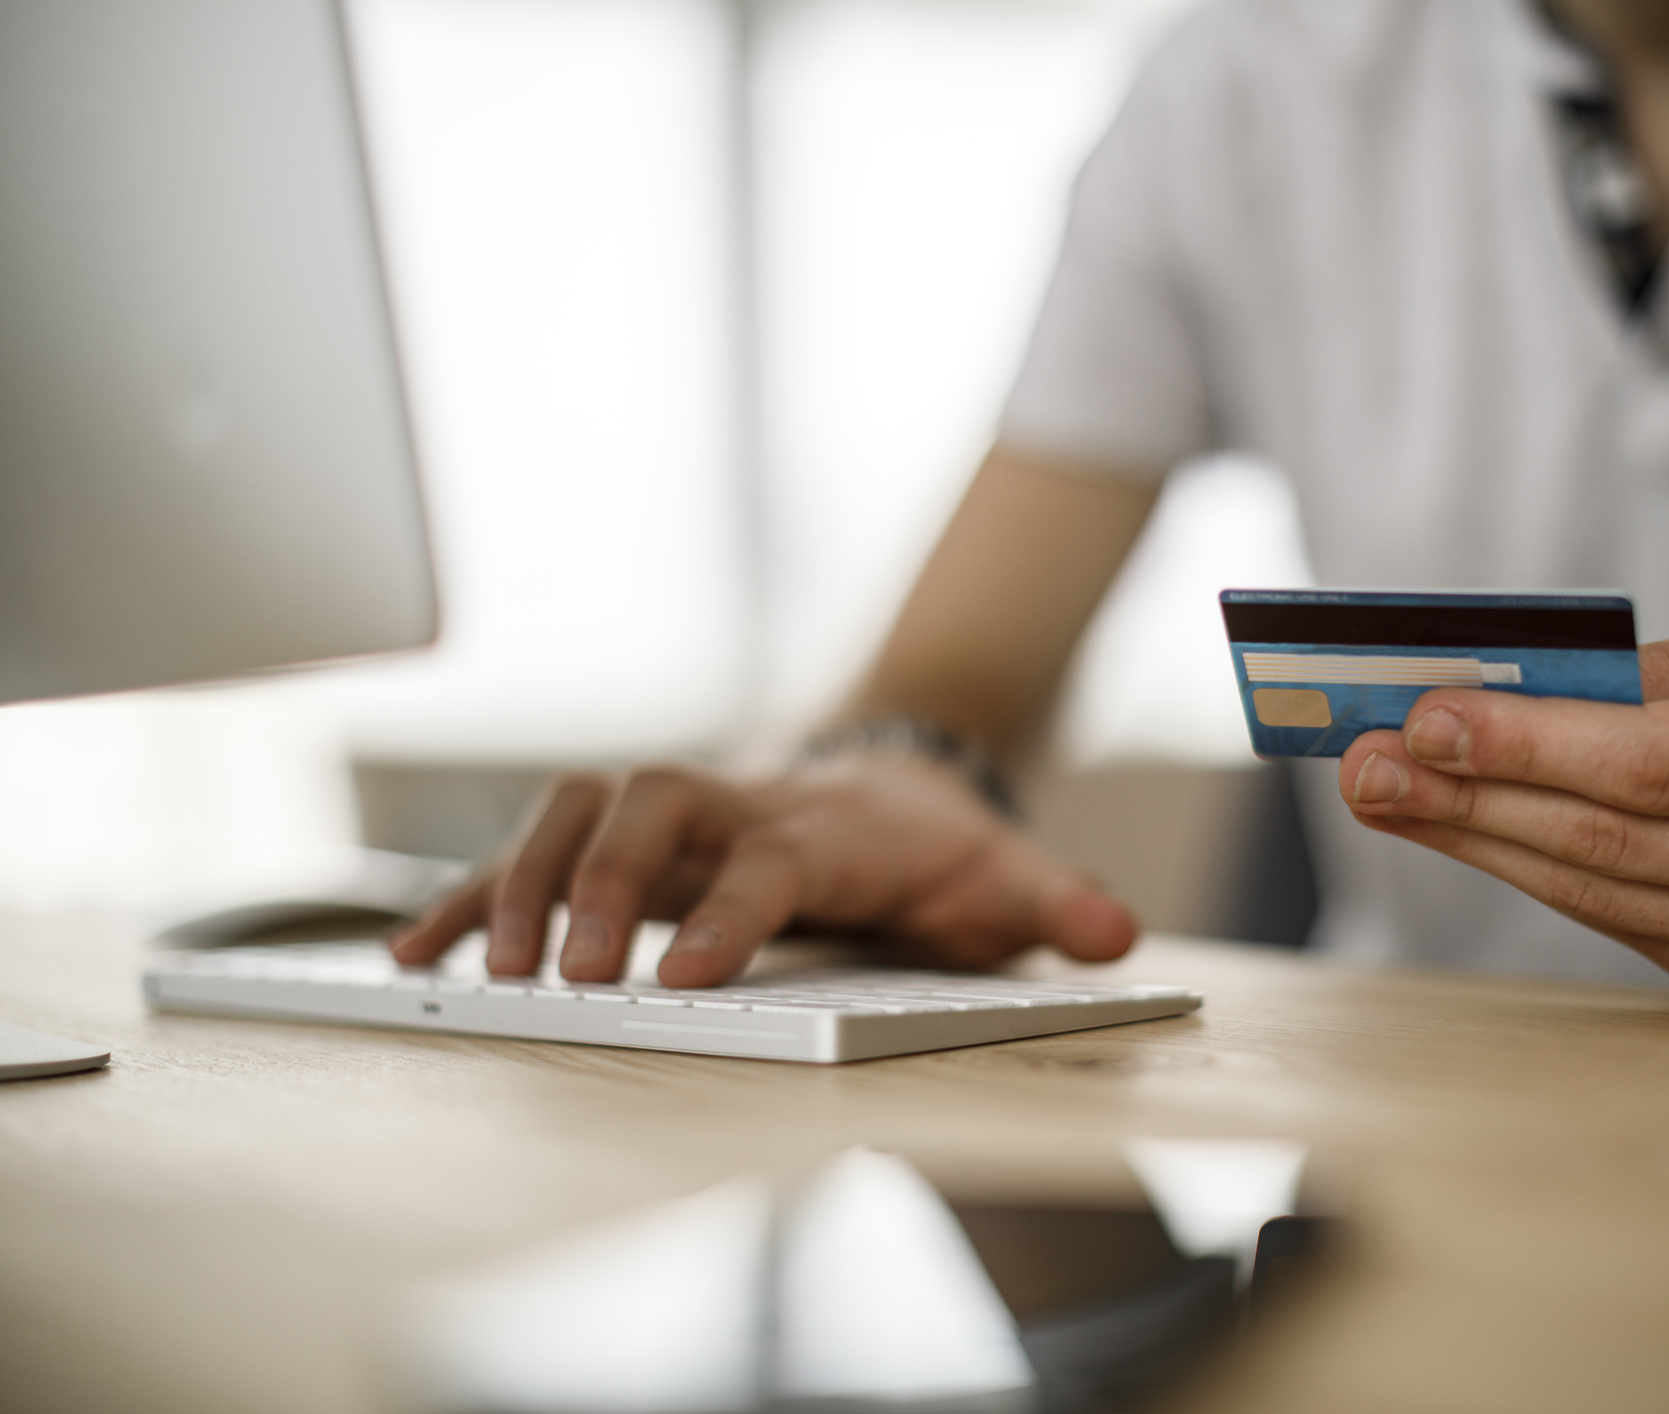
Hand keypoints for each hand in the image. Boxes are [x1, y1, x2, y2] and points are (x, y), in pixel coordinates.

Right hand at [389, 759, 1136, 986]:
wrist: (891, 780)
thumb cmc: (933, 844)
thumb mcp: (1003, 876)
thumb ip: (1054, 903)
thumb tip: (1114, 930)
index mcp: (826, 823)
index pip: (769, 857)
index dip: (728, 912)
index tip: (681, 977)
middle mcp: (738, 802)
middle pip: (653, 809)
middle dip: (606, 884)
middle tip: (574, 975)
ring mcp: (678, 813)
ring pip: (580, 810)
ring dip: (524, 881)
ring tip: (477, 967)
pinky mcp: (632, 839)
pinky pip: (539, 850)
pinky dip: (477, 894)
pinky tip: (423, 950)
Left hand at [1336, 618, 1668, 1002]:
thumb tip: (1532, 680)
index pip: (1651, 763)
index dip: (1528, 744)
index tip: (1426, 715)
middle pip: (1601, 836)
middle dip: (1464, 796)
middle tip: (1363, 762)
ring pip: (1592, 889)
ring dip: (1471, 838)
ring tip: (1382, 792)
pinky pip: (1613, 921)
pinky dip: (1530, 871)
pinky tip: (1464, 830)